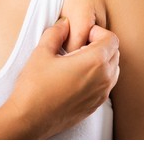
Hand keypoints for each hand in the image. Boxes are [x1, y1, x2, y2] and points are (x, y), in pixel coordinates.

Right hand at [5, 17, 119, 138]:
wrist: (29, 119)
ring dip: (102, 61)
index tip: (83, 36)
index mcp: (94, 61)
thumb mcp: (41, 53)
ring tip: (79, 62)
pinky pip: (107, 85)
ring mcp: (102, 94)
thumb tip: (64, 24)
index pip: (112, 39)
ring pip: (113, 69)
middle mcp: (104, 78)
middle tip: (80, 47)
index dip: (98, 33)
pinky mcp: (96, 105)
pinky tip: (79, 77)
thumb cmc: (34, 87)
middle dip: (101, 45)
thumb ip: (56, 33)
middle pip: (114, 53)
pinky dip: (100, 76)